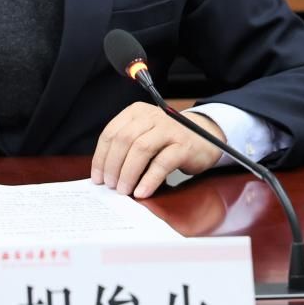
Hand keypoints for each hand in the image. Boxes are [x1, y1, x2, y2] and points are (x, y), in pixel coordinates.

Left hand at [91, 103, 221, 198]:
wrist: (205, 137)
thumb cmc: (168, 141)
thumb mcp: (144, 136)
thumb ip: (126, 148)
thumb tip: (104, 174)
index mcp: (136, 113)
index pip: (111, 133)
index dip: (101, 157)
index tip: (98, 178)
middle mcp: (151, 116)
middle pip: (123, 140)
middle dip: (113, 166)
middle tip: (111, 186)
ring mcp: (169, 129)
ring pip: (140, 149)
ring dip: (128, 173)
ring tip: (124, 190)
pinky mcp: (184, 145)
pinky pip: (162, 163)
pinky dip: (149, 179)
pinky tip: (142, 192)